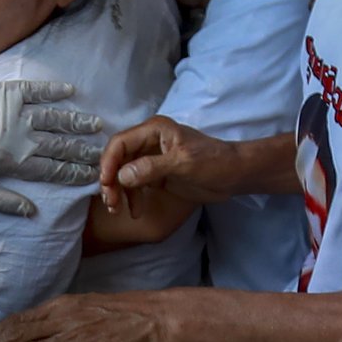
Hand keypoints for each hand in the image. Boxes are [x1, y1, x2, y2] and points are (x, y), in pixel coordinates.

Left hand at [0, 78, 105, 217]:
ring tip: (97, 126)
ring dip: (76, 122)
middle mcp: (16, 135)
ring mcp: (10, 111)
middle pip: (58, 144)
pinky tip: (70, 91)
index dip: (75, 173)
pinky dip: (52, 90)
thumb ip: (1, 201)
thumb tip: (31, 213)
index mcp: (10, 161)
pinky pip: (33, 90)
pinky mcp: (1, 92)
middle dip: (84, 151)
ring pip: (53, 117)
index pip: (52, 169)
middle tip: (105, 154)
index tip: (95, 176)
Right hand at [99, 114, 241, 212]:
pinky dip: (132, 197)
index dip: (109, 162)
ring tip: (118, 209)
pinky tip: (135, 211)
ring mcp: (152, 158)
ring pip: (124, 173)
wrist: (235, 175)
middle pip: (118, 159)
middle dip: (111, 180)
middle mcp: (149, 141)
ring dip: (119, 191)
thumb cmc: (213, 162)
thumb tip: (122, 176)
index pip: (120, 143)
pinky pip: (136, 184)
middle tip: (111, 202)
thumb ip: (152, 168)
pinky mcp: (156, 174)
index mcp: (153, 130)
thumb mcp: (183, 164)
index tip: (106, 184)